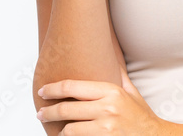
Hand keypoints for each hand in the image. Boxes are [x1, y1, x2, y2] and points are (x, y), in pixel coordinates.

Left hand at [37, 68, 174, 134]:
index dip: (53, 89)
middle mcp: (107, 108)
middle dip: (48, 112)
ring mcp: (106, 128)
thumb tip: (109, 55)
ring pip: (69, 129)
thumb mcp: (131, 92)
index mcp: (111, 92)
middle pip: (66, 108)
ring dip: (59, 130)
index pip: (72, 87)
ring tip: (56, 129)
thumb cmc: (142, 117)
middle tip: (40, 113)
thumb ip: (118, 75)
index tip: (42, 91)